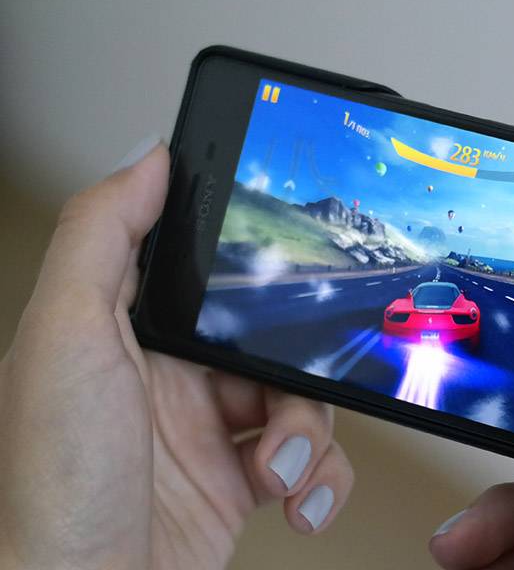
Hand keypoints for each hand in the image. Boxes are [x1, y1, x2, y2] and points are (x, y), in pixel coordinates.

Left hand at [0, 138, 353, 569]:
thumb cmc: (52, 485)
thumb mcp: (66, 336)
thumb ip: (103, 236)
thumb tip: (149, 157)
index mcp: (130, 330)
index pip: (211, 273)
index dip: (258, 267)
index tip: (299, 264)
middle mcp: (172, 377)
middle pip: (274, 339)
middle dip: (297, 372)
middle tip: (278, 401)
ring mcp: (209, 433)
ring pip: (303, 399)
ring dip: (310, 435)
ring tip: (278, 468)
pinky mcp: (240, 483)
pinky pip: (311, 462)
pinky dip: (321, 481)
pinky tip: (296, 498)